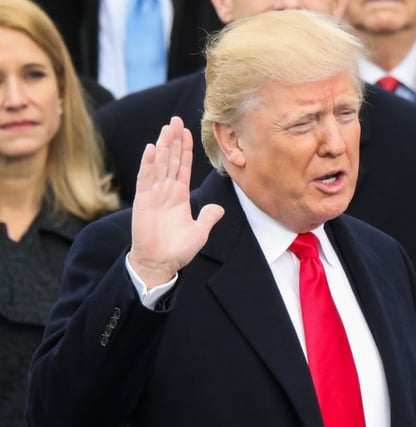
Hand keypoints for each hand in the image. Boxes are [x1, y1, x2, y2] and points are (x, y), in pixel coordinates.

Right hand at [128, 116, 223, 287]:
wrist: (159, 264)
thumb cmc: (177, 250)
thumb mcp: (199, 232)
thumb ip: (208, 217)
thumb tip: (219, 209)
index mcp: (179, 195)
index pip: (183, 166)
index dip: (185, 149)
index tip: (187, 131)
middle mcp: (166, 191)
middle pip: (171, 160)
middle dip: (174, 140)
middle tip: (176, 119)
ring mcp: (154, 194)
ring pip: (160, 164)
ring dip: (163, 146)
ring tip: (167, 127)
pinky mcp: (143, 202)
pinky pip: (146, 179)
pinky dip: (148, 164)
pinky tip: (151, 149)